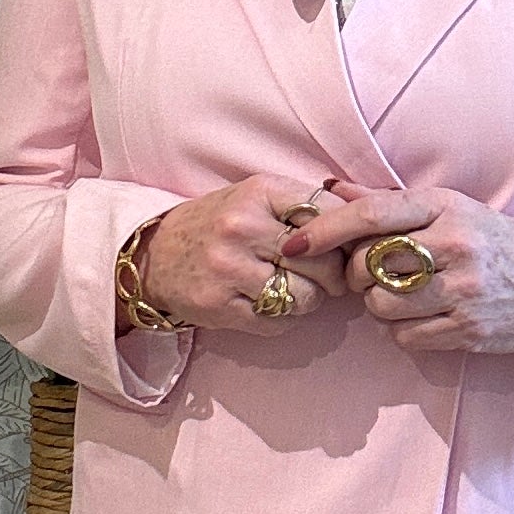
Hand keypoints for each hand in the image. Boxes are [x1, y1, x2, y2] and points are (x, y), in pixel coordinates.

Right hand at [134, 176, 347, 336]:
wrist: (153, 255)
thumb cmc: (216, 225)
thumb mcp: (254, 198)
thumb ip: (302, 206)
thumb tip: (361, 227)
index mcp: (258, 191)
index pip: (328, 212)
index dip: (346, 235)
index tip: (346, 247)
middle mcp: (242, 226)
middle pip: (323, 261)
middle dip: (334, 276)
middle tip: (329, 279)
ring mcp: (229, 268)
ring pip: (305, 296)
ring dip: (309, 300)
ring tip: (296, 291)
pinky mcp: (220, 306)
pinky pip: (278, 322)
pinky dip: (284, 319)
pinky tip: (269, 305)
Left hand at [281, 182, 513, 353]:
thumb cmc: (489, 241)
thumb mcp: (446, 208)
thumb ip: (386, 201)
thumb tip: (328, 189)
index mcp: (445, 207)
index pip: (372, 214)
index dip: (325, 229)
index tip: (293, 242)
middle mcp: (455, 245)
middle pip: (368, 265)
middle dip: (358, 274)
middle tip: (377, 273)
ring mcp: (464, 290)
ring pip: (381, 306)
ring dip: (380, 305)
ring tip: (406, 295)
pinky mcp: (469, 330)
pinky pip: (405, 337)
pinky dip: (404, 331)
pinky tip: (425, 317)